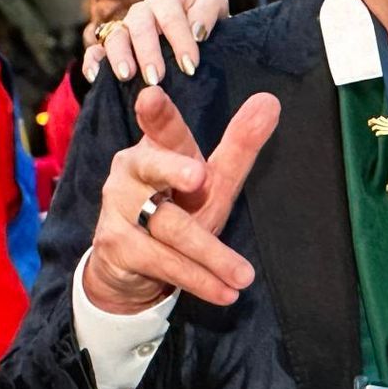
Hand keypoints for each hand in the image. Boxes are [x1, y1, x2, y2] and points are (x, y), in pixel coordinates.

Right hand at [83, 0, 231, 85]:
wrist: (201, 36)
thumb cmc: (206, 21)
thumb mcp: (215, 7)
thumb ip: (208, 12)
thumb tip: (197, 31)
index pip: (169, 14)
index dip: (179, 38)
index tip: (190, 66)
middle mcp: (142, 11)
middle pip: (138, 24)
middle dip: (147, 51)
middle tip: (156, 77)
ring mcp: (125, 28)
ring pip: (115, 35)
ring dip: (120, 55)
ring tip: (127, 77)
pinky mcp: (112, 48)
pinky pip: (96, 51)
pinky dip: (93, 62)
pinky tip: (95, 77)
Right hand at [84, 87, 278, 314]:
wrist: (131, 264)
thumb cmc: (178, 207)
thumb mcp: (213, 179)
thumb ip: (240, 144)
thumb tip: (271, 101)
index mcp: (156, 148)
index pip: (162, 128)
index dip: (157, 114)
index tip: (152, 95)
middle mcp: (131, 172)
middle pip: (153, 168)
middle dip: (173, 169)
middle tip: (201, 176)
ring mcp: (119, 209)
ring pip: (169, 228)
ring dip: (211, 254)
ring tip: (244, 275)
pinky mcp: (116, 246)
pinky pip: (163, 263)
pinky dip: (198, 280)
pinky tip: (226, 293)